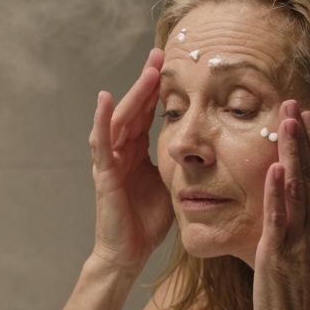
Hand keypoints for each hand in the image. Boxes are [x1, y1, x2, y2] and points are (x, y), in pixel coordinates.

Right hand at [88, 48, 172, 272]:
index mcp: (136, 153)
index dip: (157, 90)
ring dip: (132, 94)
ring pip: (120, 119)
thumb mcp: (172, 184)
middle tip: (160, 55)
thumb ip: (182, 164)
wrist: (128, 253)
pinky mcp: (104, 174)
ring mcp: (110, 161)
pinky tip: (105, 99)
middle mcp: (121, 151)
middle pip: (133, 109)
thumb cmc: (148, 223)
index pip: (147, 114)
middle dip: (146, 82)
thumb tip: (208, 147)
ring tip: (146, 71)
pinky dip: (101, 120)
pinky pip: (101, 143)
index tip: (171, 65)